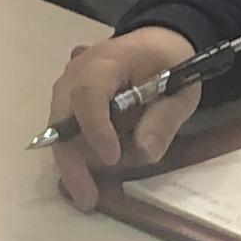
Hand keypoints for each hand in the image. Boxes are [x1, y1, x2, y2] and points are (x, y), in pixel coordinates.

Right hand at [45, 25, 201, 209]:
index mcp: (108, 61)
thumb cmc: (169, 61)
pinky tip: (87, 181)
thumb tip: (144, 150)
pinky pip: (65, 134)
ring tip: (92, 193)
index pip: (89, 93)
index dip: (95, 128)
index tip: (112, 159)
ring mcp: (68, 88)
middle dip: (72, 160)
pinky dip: (76, 157)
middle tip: (87, 198)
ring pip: (59, 131)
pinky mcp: (68, 104)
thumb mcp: (181, 87)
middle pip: (62, 118)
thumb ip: (164, 117)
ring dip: (75, 164)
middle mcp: (76, 73)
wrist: (155, 42)